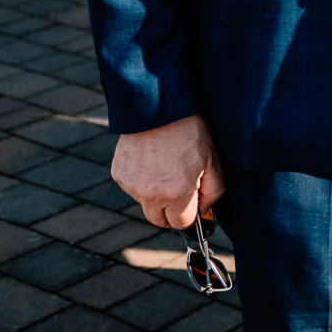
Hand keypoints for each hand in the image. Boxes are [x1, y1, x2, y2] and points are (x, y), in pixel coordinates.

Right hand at [110, 113, 223, 229]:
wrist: (158, 108)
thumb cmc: (190, 132)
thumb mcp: (212, 161)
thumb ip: (212, 192)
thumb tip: (203, 209)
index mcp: (175, 194)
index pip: (180, 223)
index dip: (189, 214)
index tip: (193, 203)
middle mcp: (149, 195)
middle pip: (159, 220)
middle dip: (171, 212)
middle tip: (181, 191)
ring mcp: (131, 186)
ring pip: (145, 203)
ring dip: (155, 194)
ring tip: (166, 166)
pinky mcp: (119, 175)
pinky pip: (133, 187)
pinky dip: (142, 180)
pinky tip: (151, 160)